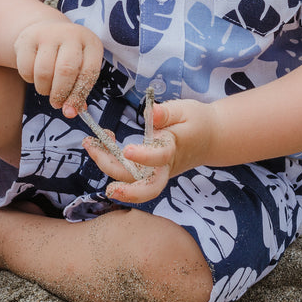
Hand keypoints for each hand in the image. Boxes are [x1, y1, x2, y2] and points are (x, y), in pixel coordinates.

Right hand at [14, 15, 104, 115]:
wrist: (46, 30)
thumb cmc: (68, 56)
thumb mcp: (80, 68)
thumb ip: (79, 91)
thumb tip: (70, 113)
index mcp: (91, 43)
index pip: (89, 72)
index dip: (79, 95)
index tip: (70, 110)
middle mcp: (71, 34)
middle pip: (66, 70)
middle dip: (60, 94)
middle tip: (56, 103)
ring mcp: (49, 34)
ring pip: (44, 71)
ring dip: (44, 89)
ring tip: (47, 88)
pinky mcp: (28, 38)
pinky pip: (26, 68)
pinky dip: (29, 80)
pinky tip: (35, 76)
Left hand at [85, 98, 217, 204]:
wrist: (211, 138)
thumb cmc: (197, 121)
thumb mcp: (185, 110)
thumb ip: (167, 112)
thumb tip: (150, 112)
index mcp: (174, 149)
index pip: (159, 157)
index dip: (144, 156)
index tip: (127, 149)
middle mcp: (165, 167)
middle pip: (146, 187)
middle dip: (127, 191)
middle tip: (109, 189)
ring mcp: (157, 173)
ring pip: (132, 183)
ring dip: (108, 168)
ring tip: (90, 144)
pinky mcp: (149, 172)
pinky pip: (128, 174)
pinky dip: (111, 162)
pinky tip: (100, 144)